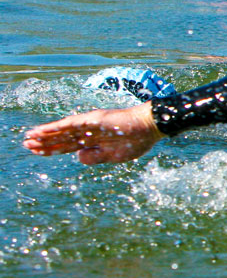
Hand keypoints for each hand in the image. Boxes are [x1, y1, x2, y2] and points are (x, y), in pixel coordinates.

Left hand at [23, 103, 163, 164]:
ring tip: (29, 137)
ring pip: (63, 130)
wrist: (150, 127)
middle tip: (26, 144)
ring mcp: (91, 124)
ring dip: (46, 134)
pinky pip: (72, 123)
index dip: (53, 149)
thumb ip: (95, 157)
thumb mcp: (113, 157)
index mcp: (95, 141)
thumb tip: (77, 156)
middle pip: (62, 138)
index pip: (69, 146)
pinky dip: (58, 127)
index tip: (37, 152)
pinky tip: (45, 130)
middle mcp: (90, 131)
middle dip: (44, 143)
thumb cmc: (137, 141)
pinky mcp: (94, 119)